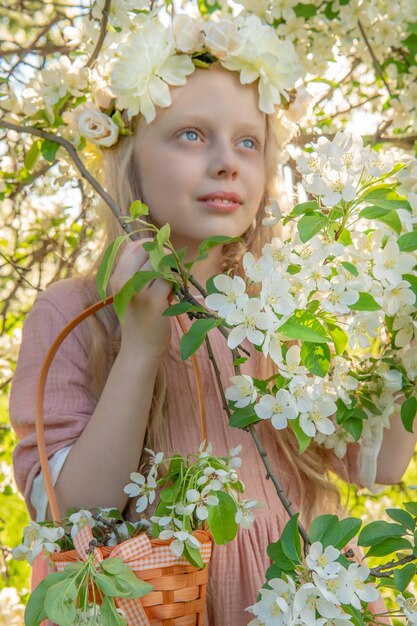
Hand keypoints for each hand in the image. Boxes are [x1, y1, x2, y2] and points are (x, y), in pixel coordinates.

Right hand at [109, 239, 172, 358]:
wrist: (139, 349)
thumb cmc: (138, 319)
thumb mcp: (129, 292)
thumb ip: (137, 271)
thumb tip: (158, 247)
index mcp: (116, 278)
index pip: (134, 247)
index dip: (151, 246)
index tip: (161, 256)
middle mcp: (123, 282)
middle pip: (149, 252)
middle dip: (164, 257)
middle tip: (171, 271)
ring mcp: (138, 291)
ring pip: (161, 264)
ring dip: (172, 269)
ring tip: (170, 286)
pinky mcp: (154, 301)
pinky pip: (170, 279)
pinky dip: (176, 282)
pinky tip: (174, 294)